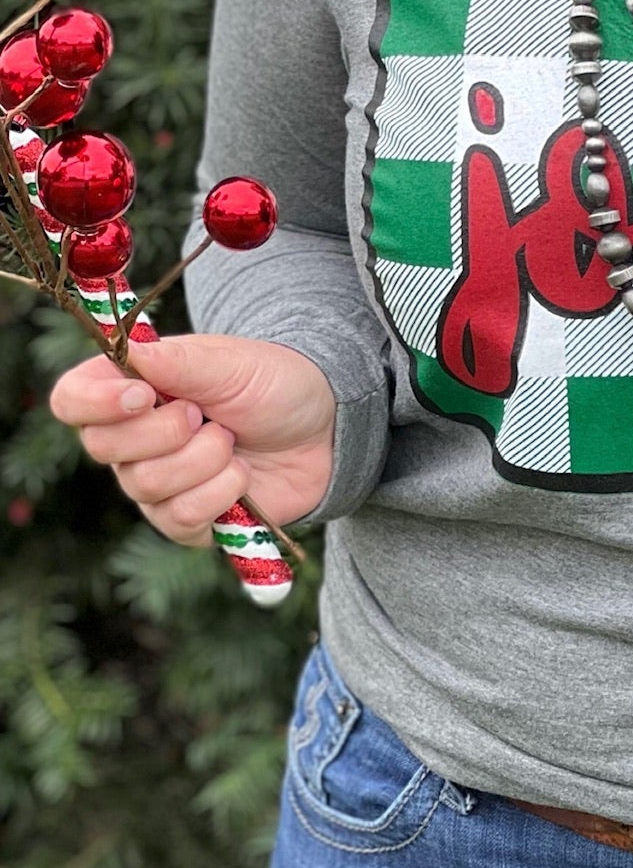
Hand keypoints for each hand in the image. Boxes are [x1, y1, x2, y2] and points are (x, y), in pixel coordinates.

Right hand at [50, 334, 336, 545]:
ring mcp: (155, 483)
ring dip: (204, 460)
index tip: (140, 395)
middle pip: (104, 448)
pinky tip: (242, 474)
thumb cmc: (273, 383)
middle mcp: (133, 439)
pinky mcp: (185, 520)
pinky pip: (180, 519)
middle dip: (166, 431)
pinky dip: (221, 492)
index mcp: (132, 388)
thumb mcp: (231, 363)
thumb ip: (177, 361)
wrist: (325, 428)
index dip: (94, 402)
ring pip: (146, 486)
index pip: (72, 399)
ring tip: (232, 440)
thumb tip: (122, 347)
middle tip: (207, 414)